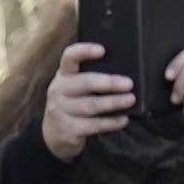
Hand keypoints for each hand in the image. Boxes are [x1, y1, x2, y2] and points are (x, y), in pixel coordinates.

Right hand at [39, 41, 136, 160]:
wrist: (53, 134)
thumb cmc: (72, 103)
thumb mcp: (74, 87)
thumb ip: (90, 78)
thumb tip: (123, 74)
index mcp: (63, 75)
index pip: (69, 57)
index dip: (84, 51)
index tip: (102, 50)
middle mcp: (59, 90)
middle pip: (85, 83)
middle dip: (109, 83)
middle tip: (129, 84)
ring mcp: (61, 111)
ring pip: (90, 106)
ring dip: (113, 102)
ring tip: (130, 100)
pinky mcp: (67, 130)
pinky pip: (92, 125)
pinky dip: (110, 122)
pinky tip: (123, 119)